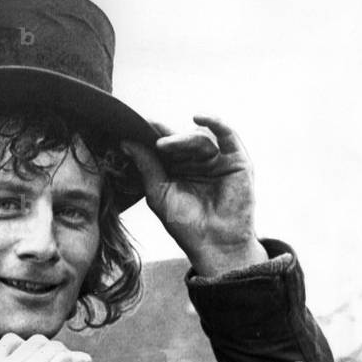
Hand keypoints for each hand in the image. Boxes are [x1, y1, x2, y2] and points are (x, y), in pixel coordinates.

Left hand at [122, 116, 267, 275]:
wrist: (214, 244)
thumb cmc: (186, 225)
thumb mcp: (159, 194)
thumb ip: (146, 166)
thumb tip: (125, 142)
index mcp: (178, 169)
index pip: (164, 147)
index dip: (150, 136)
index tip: (133, 126)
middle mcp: (197, 162)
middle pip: (180, 140)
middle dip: (166, 139)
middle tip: (153, 142)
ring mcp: (217, 159)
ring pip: (199, 138)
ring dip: (181, 139)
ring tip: (164, 146)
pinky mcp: (236, 159)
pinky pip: (227, 134)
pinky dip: (214, 122)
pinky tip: (198, 117)